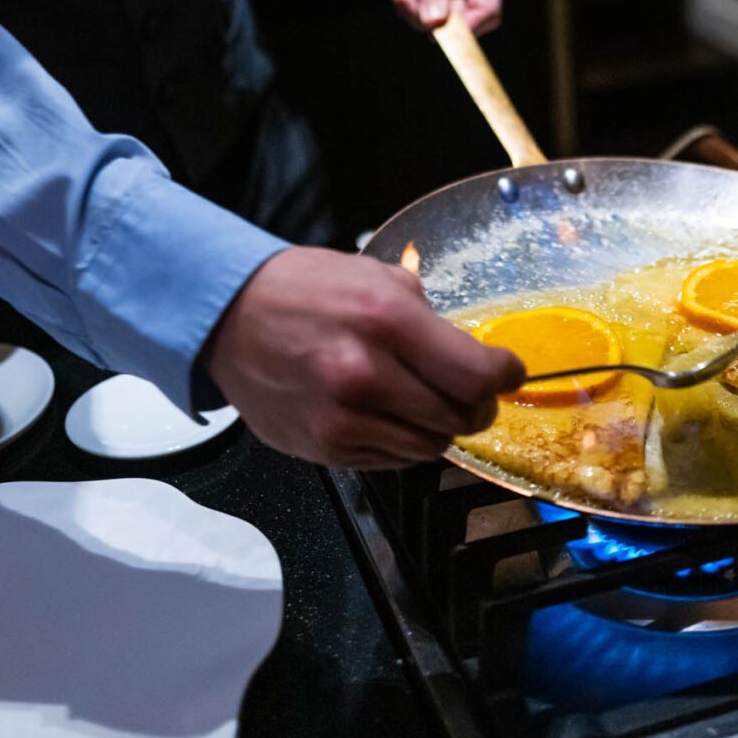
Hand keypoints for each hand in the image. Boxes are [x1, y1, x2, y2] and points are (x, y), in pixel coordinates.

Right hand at [202, 248, 522, 466]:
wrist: (228, 317)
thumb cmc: (303, 289)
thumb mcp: (375, 277)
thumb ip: (427, 318)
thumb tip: (472, 354)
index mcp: (385, 320)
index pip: (476, 373)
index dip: (504, 375)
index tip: (508, 372)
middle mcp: (365, 374)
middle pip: (459, 416)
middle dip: (476, 403)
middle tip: (471, 390)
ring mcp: (342, 419)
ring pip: (429, 447)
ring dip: (438, 426)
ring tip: (423, 400)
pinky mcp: (324, 449)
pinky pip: (391, 460)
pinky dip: (401, 440)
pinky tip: (387, 412)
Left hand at [383, 0, 501, 33]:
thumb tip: (436, 22)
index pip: (489, 9)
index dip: (467, 27)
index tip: (436, 33)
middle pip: (461, 25)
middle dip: (427, 16)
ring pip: (437, 27)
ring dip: (412, 10)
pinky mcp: (438, 7)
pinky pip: (422, 22)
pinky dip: (406, 8)